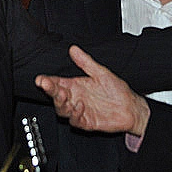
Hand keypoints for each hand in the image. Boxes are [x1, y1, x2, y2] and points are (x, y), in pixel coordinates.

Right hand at [36, 45, 150, 135]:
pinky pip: (75, 121)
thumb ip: (86, 62)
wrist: (130, 107)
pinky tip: (79, 106)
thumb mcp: (101, 72)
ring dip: (61, 103)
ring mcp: (80, 111)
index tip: (41, 79)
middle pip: (57, 97)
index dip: (47, 81)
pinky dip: (75, 114)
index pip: (57, 83)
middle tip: (47, 85)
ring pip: (62, 110)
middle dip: (50, 91)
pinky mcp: (86, 122)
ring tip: (64, 95)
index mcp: (76, 86)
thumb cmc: (116, 90)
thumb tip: (74, 49)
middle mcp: (76, 98)